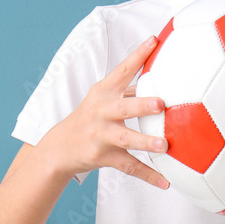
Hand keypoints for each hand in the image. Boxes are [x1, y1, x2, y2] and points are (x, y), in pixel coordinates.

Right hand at [41, 36, 170, 188]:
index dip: (139, 55)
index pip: (123, 70)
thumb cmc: (91, 117)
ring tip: (164, 145)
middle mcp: (101, 112)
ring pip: (125, 139)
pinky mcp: (102, 156)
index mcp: (103, 92)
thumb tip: (163, 74)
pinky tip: (165, 182)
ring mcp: (101, 135)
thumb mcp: (104, 98)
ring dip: (145, 142)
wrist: (59, 148)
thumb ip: (131, 88)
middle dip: (141, 104)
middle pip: (123, 107)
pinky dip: (148, 175)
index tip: (155, 41)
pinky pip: (128, 167)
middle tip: (161, 103)